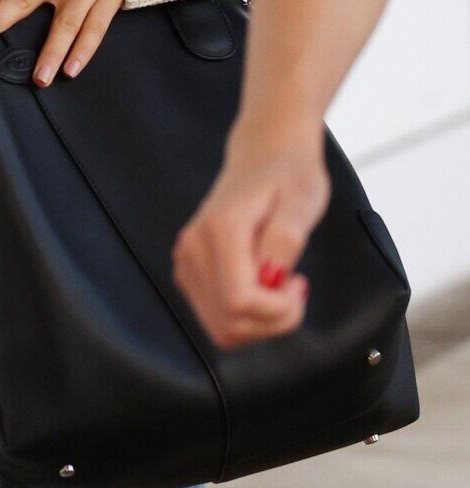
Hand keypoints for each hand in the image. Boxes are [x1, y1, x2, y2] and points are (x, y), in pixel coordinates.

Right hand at [172, 121, 329, 347]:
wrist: (263, 158)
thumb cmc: (288, 177)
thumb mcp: (302, 199)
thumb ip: (285, 238)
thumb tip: (271, 278)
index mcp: (220, 227)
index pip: (240, 300)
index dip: (278, 310)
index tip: (300, 283)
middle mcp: (193, 246)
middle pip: (230, 323)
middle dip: (273, 321)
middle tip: (295, 289)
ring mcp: (186, 260)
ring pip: (222, 329)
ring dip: (261, 323)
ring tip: (280, 288)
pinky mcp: (189, 272)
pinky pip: (218, 318)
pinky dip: (247, 317)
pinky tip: (263, 288)